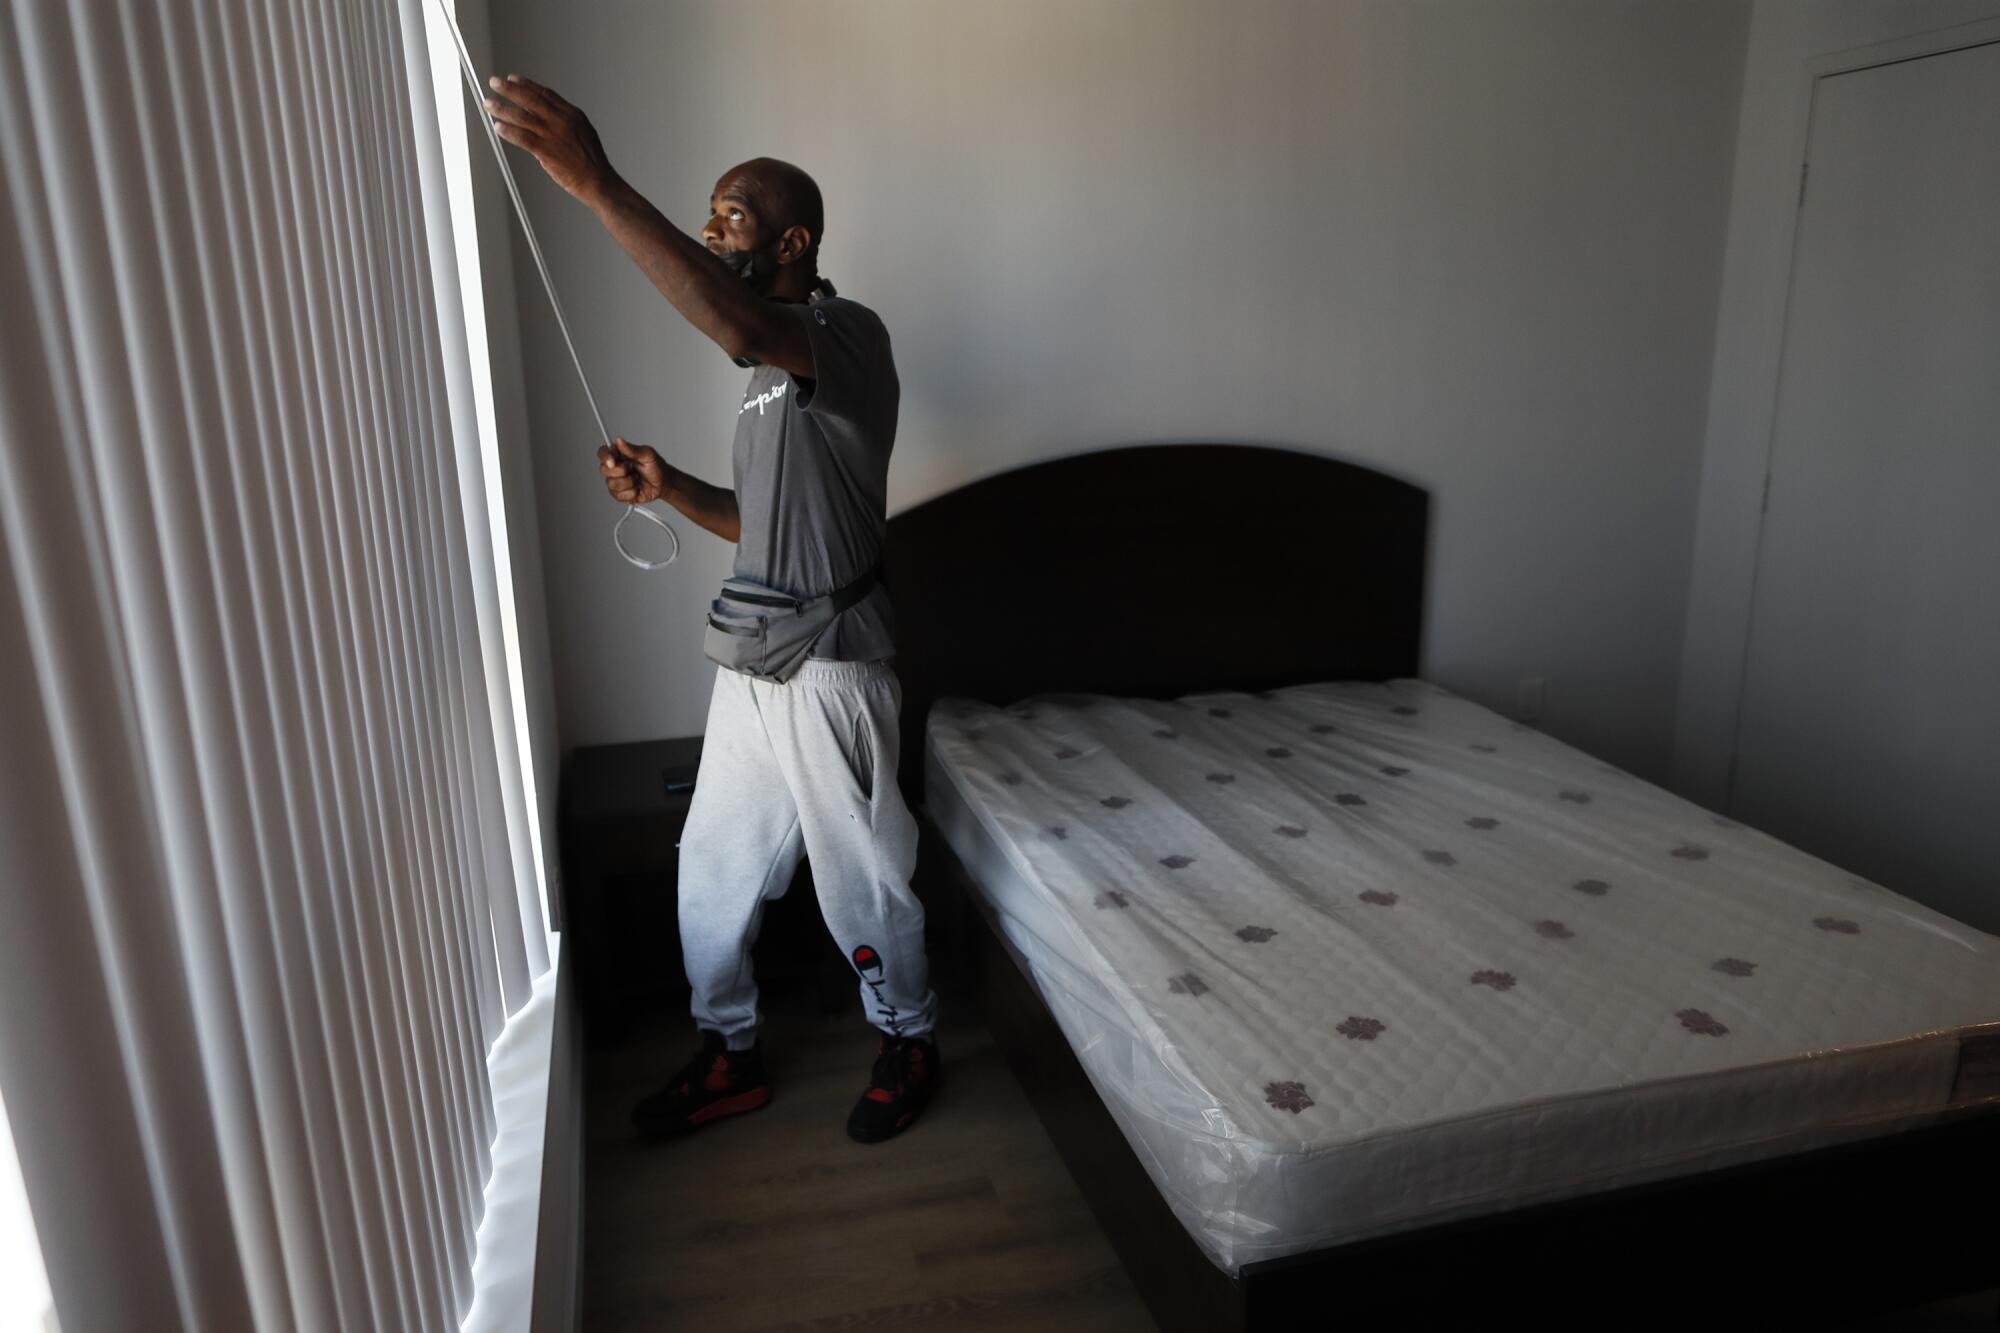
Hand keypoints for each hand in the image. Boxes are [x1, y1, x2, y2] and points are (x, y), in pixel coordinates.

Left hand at [484, 74, 616, 204]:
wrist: (597, 180)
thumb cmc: (591, 161)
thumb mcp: (582, 132)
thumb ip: (563, 122)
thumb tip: (542, 118)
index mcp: (571, 114)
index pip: (544, 93)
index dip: (526, 84)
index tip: (513, 79)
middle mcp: (561, 120)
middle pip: (529, 99)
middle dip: (509, 89)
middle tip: (495, 83)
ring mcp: (552, 135)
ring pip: (521, 116)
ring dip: (502, 108)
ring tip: (489, 104)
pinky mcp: (545, 150)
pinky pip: (521, 137)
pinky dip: (508, 131)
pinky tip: (499, 127)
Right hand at [600, 437, 666, 504]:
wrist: (664, 483)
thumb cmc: (656, 466)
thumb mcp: (647, 454)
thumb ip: (632, 449)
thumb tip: (619, 440)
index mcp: (619, 455)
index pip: (603, 452)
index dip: (605, 457)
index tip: (613, 461)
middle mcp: (615, 467)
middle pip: (604, 470)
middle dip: (621, 471)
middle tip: (633, 468)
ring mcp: (616, 481)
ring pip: (611, 484)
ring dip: (629, 482)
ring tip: (637, 479)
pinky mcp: (620, 494)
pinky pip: (618, 496)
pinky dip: (631, 493)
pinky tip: (637, 488)